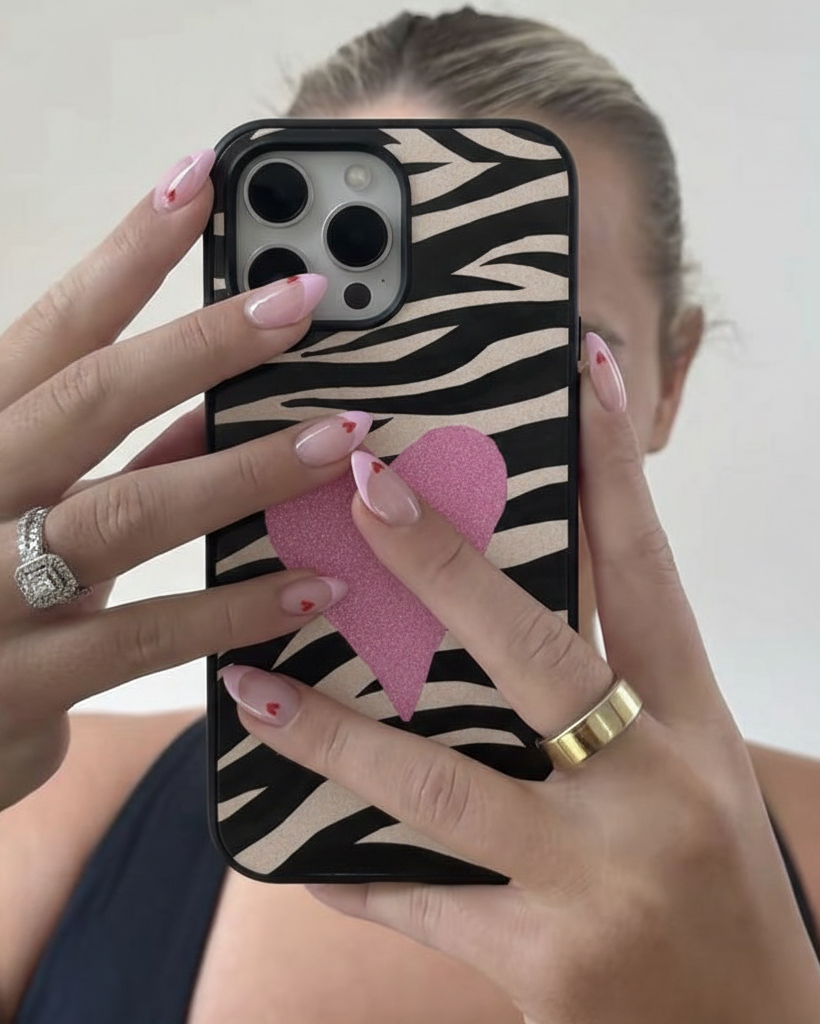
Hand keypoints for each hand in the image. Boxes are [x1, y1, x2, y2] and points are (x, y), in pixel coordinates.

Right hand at [0, 148, 371, 810]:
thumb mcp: (28, 505)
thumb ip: (113, 457)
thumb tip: (217, 403)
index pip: (54, 329)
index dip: (126, 254)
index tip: (200, 180)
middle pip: (91, 397)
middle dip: (203, 343)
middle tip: (304, 297)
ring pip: (129, 511)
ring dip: (246, 470)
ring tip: (344, 439)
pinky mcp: (20, 687)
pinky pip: (146, 636)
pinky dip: (236, 608)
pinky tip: (316, 585)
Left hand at [223, 339, 819, 1023]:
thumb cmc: (723, 896)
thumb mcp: (687, 777)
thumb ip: (613, 703)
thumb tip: (496, 622)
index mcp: (694, 728)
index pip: (649, 572)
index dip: (615, 468)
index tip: (576, 371)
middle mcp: (651, 789)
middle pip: (533, 649)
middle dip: (443, 562)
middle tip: (364, 485)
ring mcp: (593, 879)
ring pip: (438, 783)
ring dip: (338, 733)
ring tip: (256, 690)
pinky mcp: (542, 963)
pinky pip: (419, 903)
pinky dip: (354, 867)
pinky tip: (294, 843)